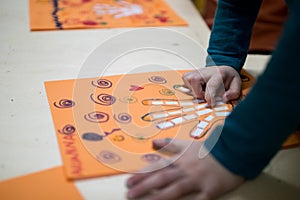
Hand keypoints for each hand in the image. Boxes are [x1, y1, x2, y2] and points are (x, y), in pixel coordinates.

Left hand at [126, 138, 243, 199]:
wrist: (232, 151)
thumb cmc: (208, 149)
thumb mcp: (187, 143)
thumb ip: (170, 143)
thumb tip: (153, 143)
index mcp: (180, 160)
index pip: (157, 167)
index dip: (142, 174)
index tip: (129, 180)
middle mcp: (185, 170)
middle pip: (162, 178)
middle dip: (144, 186)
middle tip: (129, 193)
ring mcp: (197, 181)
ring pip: (175, 190)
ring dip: (159, 197)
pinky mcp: (209, 190)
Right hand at [182, 66, 240, 106]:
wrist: (219, 68)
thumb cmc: (226, 77)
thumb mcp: (236, 83)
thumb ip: (233, 93)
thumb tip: (223, 99)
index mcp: (217, 74)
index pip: (211, 87)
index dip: (210, 98)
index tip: (211, 105)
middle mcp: (202, 72)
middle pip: (196, 89)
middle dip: (201, 96)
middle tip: (208, 94)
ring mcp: (193, 74)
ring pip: (190, 90)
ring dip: (197, 93)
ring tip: (204, 89)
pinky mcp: (186, 76)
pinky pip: (186, 89)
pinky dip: (192, 91)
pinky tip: (198, 88)